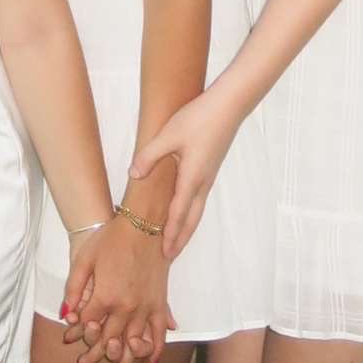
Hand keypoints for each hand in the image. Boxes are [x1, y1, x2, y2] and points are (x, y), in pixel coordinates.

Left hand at [60, 217, 169, 362]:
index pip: (88, 326)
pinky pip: (159, 333)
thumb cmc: (111, 238)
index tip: (70, 341)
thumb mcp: (84, 259)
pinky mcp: (160, 303)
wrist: (143, 223)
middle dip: (95, 356)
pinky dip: (155, 350)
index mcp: (105, 297)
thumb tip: (66, 315)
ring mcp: (145, 308)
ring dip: (122, 362)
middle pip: (109, 341)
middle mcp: (126, 308)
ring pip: (133, 344)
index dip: (77, 335)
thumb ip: (73, 288)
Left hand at [129, 87, 240, 259]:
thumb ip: (149, 155)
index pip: (179, 214)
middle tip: (170, 257)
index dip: (171, 234)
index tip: (165, 253)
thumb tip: (133, 174)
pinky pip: (199, 199)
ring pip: (197, 210)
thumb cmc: (198, 118)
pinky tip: (186, 210)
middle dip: (181, 238)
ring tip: (177, 241)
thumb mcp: (169, 134)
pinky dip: (191, 213)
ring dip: (187, 227)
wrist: (229, 106)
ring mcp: (208, 176)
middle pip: (192, 219)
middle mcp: (202, 182)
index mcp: (192, 177)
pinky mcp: (210, 168)